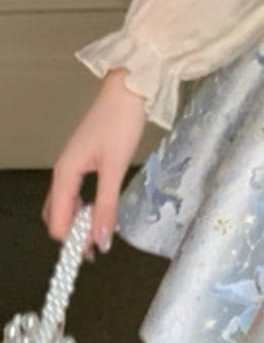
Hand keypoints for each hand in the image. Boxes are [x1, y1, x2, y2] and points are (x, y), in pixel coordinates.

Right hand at [42, 68, 147, 256]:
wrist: (128, 89)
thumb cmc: (120, 123)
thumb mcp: (115, 167)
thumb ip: (106, 205)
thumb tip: (100, 240)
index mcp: (64, 173)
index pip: (57, 221)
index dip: (73, 241)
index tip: (93, 254)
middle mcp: (62, 170)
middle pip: (56, 213)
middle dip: (72, 234)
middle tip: (96, 249)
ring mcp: (71, 163)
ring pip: (65, 202)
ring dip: (78, 220)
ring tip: (99, 234)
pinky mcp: (84, 158)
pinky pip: (75, 190)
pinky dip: (83, 205)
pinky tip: (99, 209)